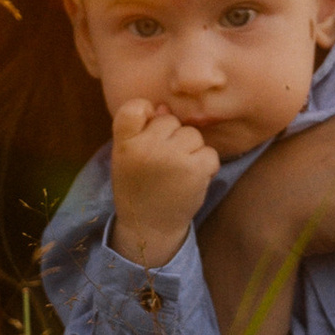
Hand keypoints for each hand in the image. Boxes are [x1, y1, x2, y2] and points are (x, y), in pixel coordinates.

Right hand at [109, 98, 217, 262]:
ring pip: (192, 135)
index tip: (146, 130)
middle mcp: (146, 147)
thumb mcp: (128, 157)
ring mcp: (172, 158)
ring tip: (177, 172)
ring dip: (190, 151)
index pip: (134, 107)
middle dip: (171, 138)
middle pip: (171, 121)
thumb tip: (165, 108)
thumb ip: (142, 130)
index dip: (145, 113)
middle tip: (162, 164)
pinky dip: (205, 166)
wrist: (149, 227)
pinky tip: (190, 179)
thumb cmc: (138, 187)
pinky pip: (209, 153)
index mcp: (124, 143)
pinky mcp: (195, 170)